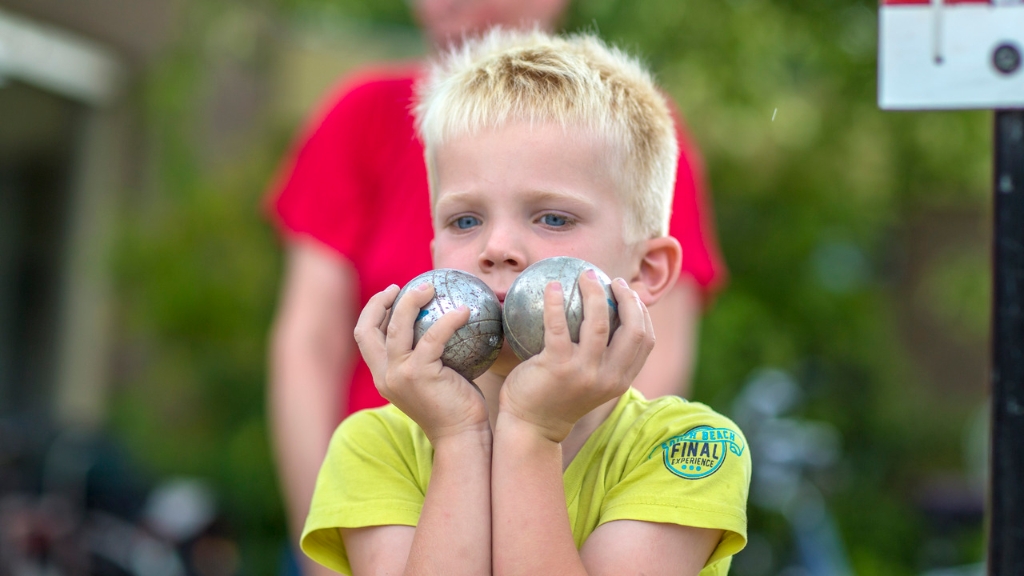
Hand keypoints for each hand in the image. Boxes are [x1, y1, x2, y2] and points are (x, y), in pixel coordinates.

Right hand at [354, 282, 489, 441]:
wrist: (462, 436)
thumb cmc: (455, 407)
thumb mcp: (431, 379)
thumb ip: (425, 356)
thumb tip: (440, 319)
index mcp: (383, 376)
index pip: (365, 337)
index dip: (373, 311)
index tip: (392, 293)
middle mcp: (384, 375)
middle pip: (368, 328)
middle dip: (381, 301)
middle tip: (406, 285)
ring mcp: (398, 375)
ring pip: (397, 326)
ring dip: (412, 300)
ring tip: (431, 287)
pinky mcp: (418, 374)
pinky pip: (433, 336)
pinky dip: (449, 320)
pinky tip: (465, 311)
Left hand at [499, 272, 654, 442]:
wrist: (531, 427)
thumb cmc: (557, 396)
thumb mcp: (590, 380)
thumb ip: (602, 357)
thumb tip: (607, 314)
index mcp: (621, 380)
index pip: (646, 340)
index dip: (642, 311)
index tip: (629, 292)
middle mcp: (609, 377)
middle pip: (633, 329)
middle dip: (628, 298)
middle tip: (612, 281)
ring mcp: (584, 373)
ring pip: (598, 322)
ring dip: (594, 292)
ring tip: (586, 276)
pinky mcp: (558, 367)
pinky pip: (558, 326)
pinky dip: (555, 302)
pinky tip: (552, 285)